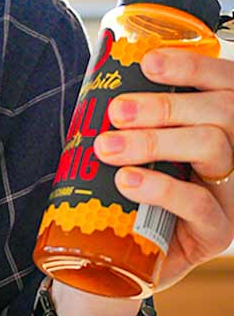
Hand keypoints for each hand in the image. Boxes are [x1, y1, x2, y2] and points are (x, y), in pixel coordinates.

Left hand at [92, 48, 233, 294]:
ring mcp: (232, 194)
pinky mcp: (219, 232)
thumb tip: (95, 75)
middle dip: (164, 106)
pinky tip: (127, 181)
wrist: (121, 251)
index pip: (223, 83)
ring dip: (154, 142)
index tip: (148, 63)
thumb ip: (128, 114)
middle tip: (116, 112)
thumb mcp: (131, 143)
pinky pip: (201, 204)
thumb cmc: (126, 184)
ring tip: (107, 148)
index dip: (192, 66)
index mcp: (217, 124)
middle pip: (220, 113)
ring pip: (213, 148)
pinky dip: (160, 188)